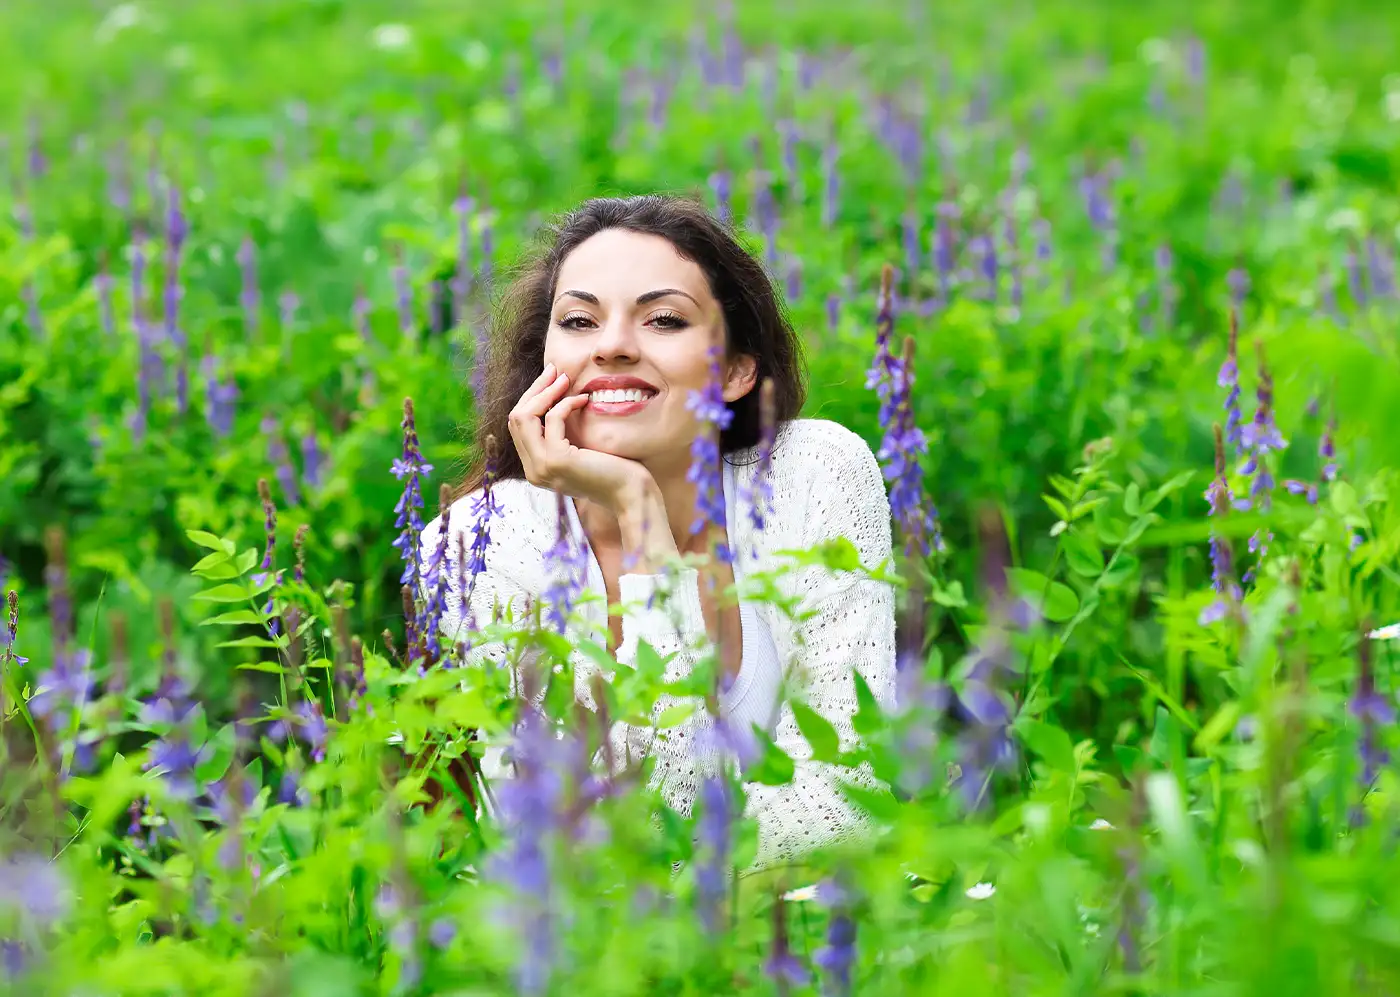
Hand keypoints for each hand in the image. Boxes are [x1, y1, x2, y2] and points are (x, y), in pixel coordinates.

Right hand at [507, 363, 654, 512]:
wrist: (630, 495)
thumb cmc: (613, 472)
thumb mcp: (579, 451)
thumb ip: (561, 435)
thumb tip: (554, 397)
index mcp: (535, 468)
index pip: (519, 426)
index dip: (532, 399)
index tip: (550, 379)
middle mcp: (533, 470)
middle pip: (516, 418)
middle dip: (535, 390)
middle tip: (554, 370)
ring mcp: (541, 467)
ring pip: (525, 416)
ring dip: (546, 392)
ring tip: (565, 378)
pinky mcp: (556, 460)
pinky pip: (552, 419)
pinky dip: (566, 403)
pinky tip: (584, 399)